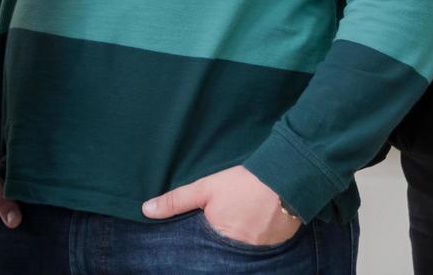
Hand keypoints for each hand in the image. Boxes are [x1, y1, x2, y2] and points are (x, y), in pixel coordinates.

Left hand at [142, 165, 300, 246]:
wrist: (285, 179)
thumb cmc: (244, 183)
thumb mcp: (205, 188)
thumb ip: (176, 201)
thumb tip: (146, 210)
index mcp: (218, 240)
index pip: (200, 253)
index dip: (198, 245)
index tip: (199, 234)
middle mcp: (237, 252)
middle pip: (220, 252)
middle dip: (216, 245)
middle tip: (220, 226)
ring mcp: (257, 252)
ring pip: (238, 252)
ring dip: (235, 242)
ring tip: (235, 226)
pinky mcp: (274, 248)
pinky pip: (257, 250)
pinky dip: (252, 241)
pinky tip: (252, 227)